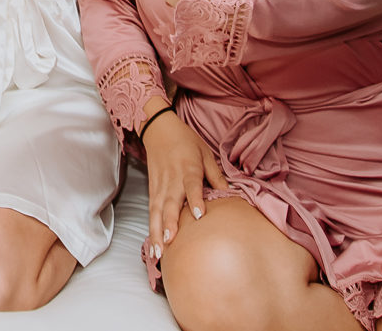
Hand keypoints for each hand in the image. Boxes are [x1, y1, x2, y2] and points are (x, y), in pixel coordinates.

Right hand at [143, 108, 226, 259]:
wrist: (158, 128)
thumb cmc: (185, 140)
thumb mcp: (205, 153)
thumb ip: (216, 176)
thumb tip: (230, 196)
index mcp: (188, 168)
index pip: (191, 186)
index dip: (195, 200)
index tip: (199, 216)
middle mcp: (172, 179)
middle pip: (169, 203)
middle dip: (169, 223)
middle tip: (170, 242)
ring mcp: (159, 186)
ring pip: (156, 211)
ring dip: (156, 232)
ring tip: (158, 252)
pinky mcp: (152, 190)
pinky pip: (151, 212)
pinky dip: (151, 228)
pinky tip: (153, 245)